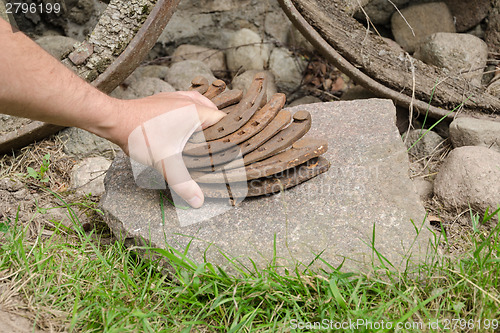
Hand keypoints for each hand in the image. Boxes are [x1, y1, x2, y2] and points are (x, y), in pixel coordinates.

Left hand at [107, 91, 225, 207]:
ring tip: (208, 135)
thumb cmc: (139, 135)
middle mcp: (188, 100)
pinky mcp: (164, 99)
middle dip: (220, 128)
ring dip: (206, 118)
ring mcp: (175, 97)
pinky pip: (186, 102)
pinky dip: (191, 112)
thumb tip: (198, 201)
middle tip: (222, 146)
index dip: (233, 132)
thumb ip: (183, 182)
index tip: (235, 147)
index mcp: (195, 111)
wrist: (113, 118)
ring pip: (200, 105)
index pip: (225, 119)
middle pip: (214, 112)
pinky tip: (187, 124)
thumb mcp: (165, 162)